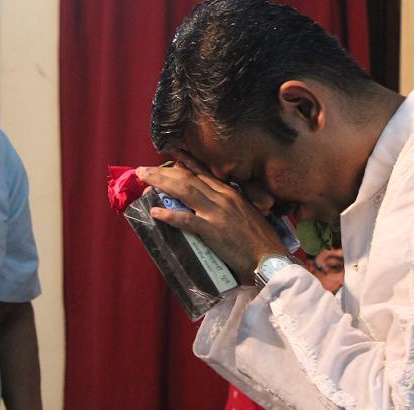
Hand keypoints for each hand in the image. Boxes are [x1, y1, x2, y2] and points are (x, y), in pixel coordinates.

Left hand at [135, 159, 286, 284]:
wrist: (271, 258)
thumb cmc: (261, 241)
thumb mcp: (246, 215)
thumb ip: (230, 208)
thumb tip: (213, 207)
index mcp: (230, 193)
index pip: (203, 173)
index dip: (185, 162)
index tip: (171, 154)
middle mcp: (222, 197)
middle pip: (187, 178)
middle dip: (163, 172)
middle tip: (143, 170)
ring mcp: (217, 213)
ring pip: (184, 191)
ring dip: (161, 183)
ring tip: (143, 180)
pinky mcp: (213, 230)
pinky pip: (186, 220)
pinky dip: (169, 215)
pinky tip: (155, 212)